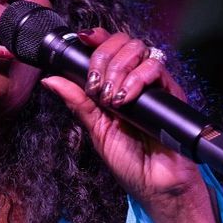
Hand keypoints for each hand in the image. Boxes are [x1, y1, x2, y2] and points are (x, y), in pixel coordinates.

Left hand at [39, 28, 210, 222]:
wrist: (156, 185)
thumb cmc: (130, 161)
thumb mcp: (96, 130)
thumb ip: (77, 102)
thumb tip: (51, 79)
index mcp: (116, 85)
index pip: (108, 47)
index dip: (96, 38)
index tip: (82, 39)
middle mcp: (136, 80)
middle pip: (122, 42)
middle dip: (103, 59)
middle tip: (95, 87)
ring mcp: (155, 85)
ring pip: (138, 50)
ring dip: (118, 70)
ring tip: (111, 99)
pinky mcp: (172, 92)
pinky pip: (156, 68)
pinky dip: (136, 79)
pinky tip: (125, 100)